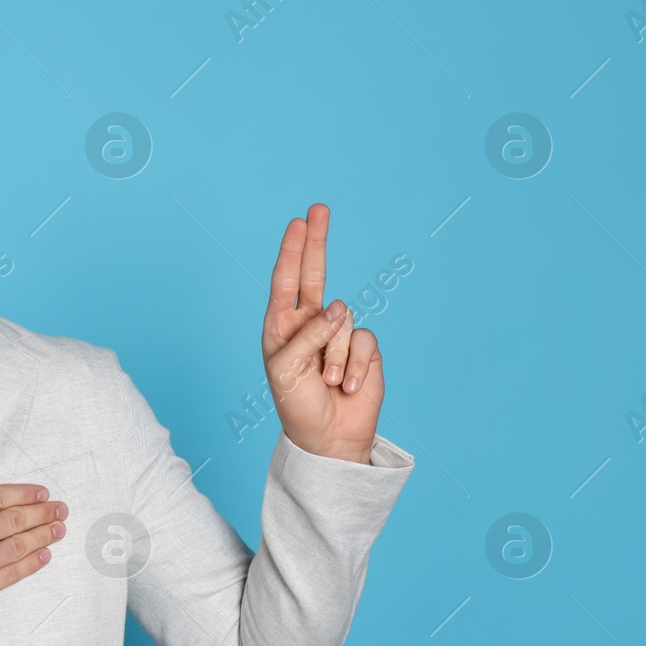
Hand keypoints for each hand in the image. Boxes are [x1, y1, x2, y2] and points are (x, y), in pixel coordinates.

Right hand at [0, 475, 67, 642]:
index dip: (24, 493)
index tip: (41, 493)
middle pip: (16, 519)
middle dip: (42, 512)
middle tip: (60, 509)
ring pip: (20, 545)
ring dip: (44, 535)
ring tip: (60, 528)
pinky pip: (14, 573)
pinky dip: (32, 563)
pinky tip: (44, 555)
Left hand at [261, 203, 384, 463]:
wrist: (328, 438)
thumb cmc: (297, 403)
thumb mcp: (287, 369)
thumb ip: (307, 334)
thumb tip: (337, 306)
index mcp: (281, 325)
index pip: (286, 280)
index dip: (292, 250)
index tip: (298, 222)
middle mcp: (309, 322)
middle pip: (315, 273)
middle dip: (316, 241)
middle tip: (318, 208)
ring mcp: (338, 334)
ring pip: (343, 322)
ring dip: (334, 357)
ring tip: (327, 382)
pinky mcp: (364, 349)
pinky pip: (364, 341)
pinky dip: (354, 367)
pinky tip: (347, 387)